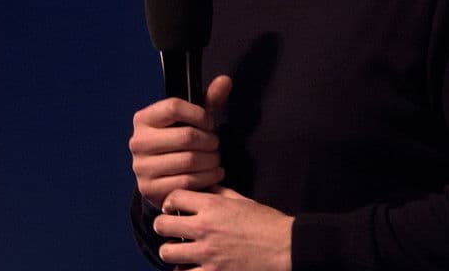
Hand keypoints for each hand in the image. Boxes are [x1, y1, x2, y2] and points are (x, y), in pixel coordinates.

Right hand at [129, 75, 232, 206]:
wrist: (163, 179)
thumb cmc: (180, 144)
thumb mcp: (192, 121)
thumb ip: (208, 101)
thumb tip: (225, 80)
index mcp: (143, 119)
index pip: (174, 106)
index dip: (199, 114)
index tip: (208, 123)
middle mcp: (137, 142)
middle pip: (187, 136)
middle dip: (210, 141)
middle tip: (215, 145)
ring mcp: (141, 167)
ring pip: (190, 160)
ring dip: (212, 161)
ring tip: (215, 160)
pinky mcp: (150, 189)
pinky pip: (188, 182)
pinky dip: (208, 178)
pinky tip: (213, 174)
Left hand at [154, 187, 293, 270]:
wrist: (287, 248)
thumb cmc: (266, 223)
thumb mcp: (242, 200)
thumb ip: (218, 192)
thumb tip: (202, 186)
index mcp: (212, 205)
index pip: (172, 197)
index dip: (169, 203)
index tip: (173, 209)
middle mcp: (205, 228)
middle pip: (161, 225)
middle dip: (164, 227)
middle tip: (172, 231)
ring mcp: (207, 253)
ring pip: (167, 252)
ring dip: (172, 252)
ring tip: (181, 252)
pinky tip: (192, 267)